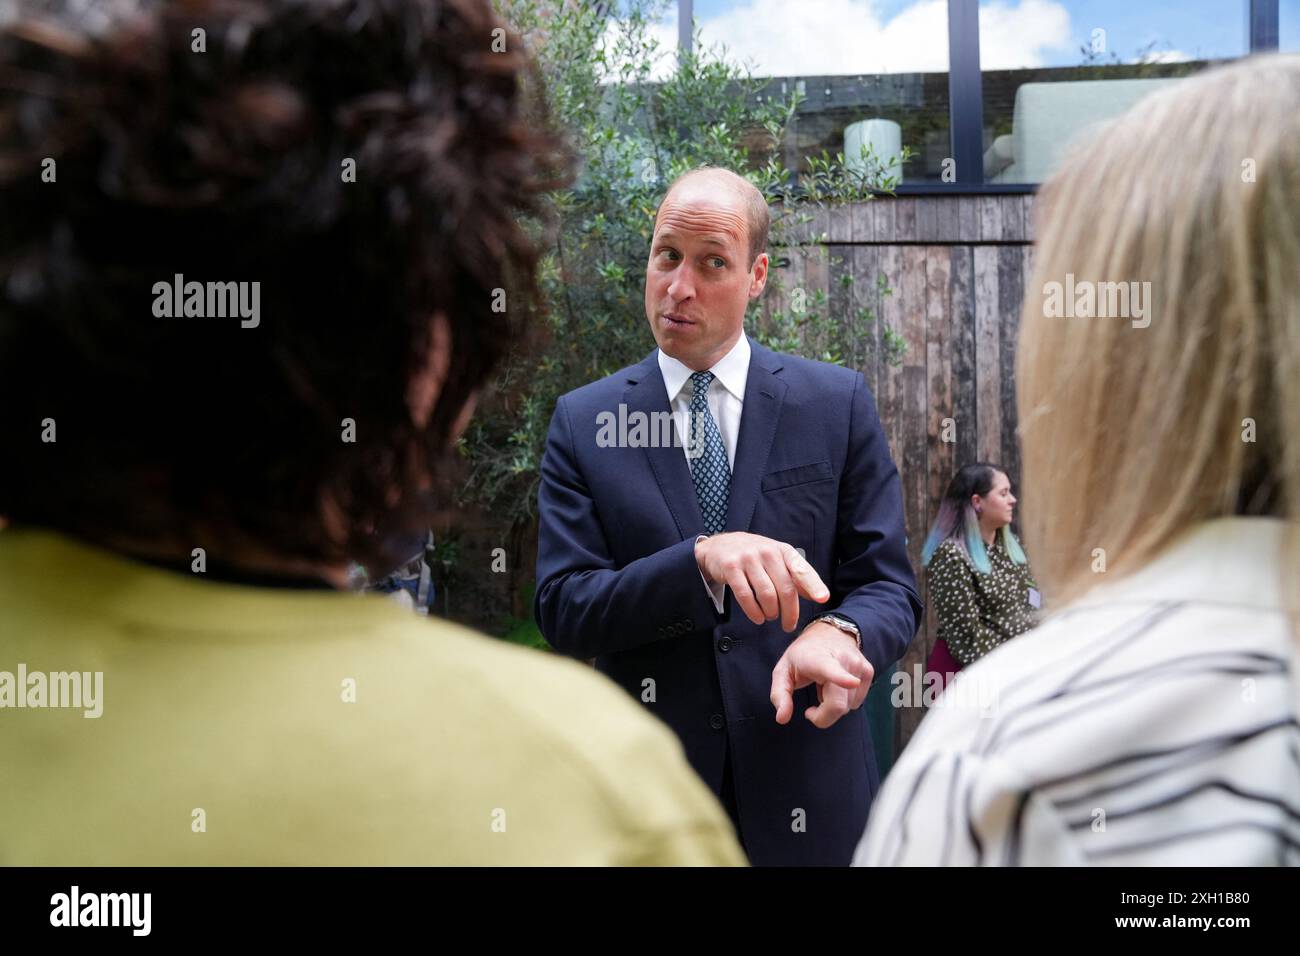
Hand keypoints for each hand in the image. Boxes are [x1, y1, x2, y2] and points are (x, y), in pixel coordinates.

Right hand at [695, 532, 828, 630]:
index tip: (823, 598)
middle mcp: (767, 552)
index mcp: (783, 550)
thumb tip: (817, 595)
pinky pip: (745, 596)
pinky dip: (754, 612)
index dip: (813, 584)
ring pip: (767, 595)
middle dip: (790, 612)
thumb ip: (796, 576)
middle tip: (789, 625)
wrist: (719, 546)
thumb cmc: (755, 556)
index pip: (801, 569)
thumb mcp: (777, 559)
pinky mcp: (731, 567)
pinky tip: (758, 617)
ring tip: (770, 617)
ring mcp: (748, 558)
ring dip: (771, 612)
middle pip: (785, 589)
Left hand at [770, 621, 873, 728]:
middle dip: (822, 716)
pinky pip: (855, 704)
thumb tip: (782, 719)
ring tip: (824, 687)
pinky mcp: (869, 672)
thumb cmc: (803, 655)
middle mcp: (843, 660)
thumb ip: (779, 695)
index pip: (832, 670)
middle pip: (838, 705)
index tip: (852, 682)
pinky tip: (836, 686)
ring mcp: (859, 666)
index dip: (842, 678)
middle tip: (810, 711)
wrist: (828, 632)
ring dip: (832, 706)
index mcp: (819, 659)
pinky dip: (843, 701)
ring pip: (846, 708)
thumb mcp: (782, 671)